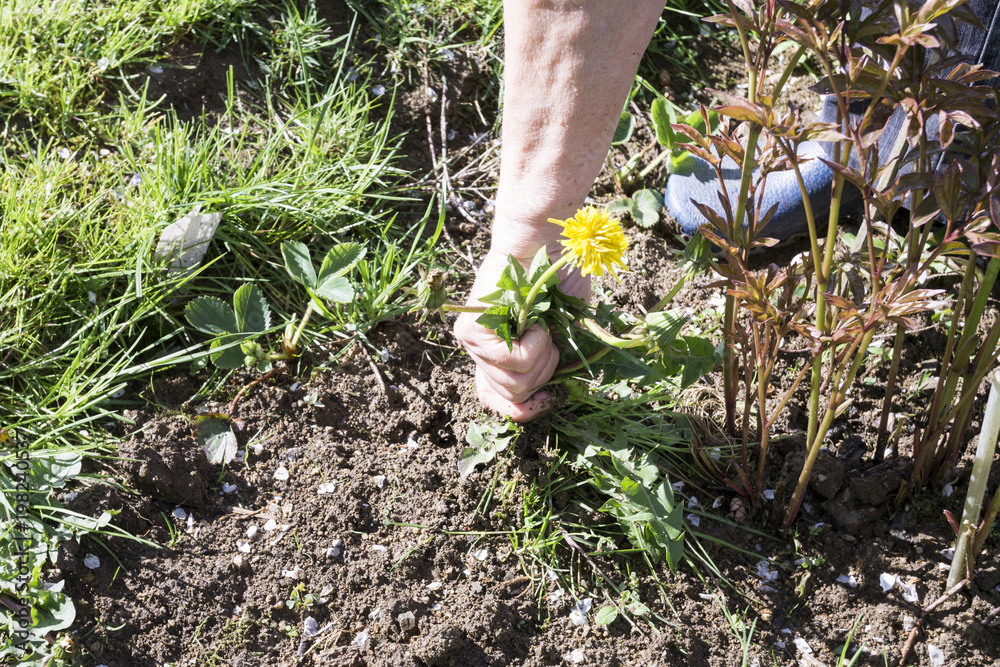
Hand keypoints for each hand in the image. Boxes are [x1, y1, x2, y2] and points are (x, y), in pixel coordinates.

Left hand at [454, 248, 590, 421]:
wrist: (542, 244)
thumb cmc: (554, 281)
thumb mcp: (557, 330)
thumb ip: (545, 363)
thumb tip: (540, 402)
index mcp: (495, 353)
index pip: (495, 400)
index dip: (521, 412)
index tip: (544, 401)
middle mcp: (477, 352)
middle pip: (513, 396)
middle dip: (544, 373)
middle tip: (549, 340)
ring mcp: (470, 343)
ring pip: (515, 382)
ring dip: (542, 356)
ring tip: (540, 324)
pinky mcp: (471, 332)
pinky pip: (514, 361)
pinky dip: (536, 343)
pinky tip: (533, 319)